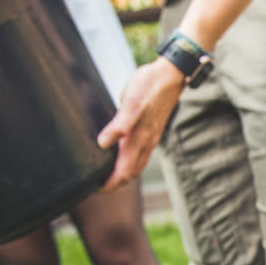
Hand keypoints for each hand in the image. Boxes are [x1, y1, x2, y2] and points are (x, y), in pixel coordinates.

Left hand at [97, 59, 186, 189]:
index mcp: (139, 139)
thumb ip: (119, 125)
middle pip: (131, 173)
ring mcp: (150, 138)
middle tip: (97, 187)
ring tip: (108, 176)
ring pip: (136, 165)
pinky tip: (120, 154)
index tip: (95, 189)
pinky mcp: (151, 130)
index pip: (124, 171)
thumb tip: (103, 144)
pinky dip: (129, 161)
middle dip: (115, 183)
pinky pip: (139, 154)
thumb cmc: (150, 86)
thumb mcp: (131, 103)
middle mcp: (146, 142)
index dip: (110, 183)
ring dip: (122, 174)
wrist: (170, 75)